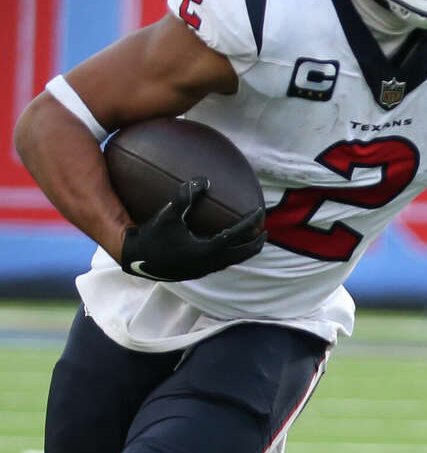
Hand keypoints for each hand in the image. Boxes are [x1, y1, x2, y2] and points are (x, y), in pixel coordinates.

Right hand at [120, 177, 266, 281]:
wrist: (136, 261)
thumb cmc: (152, 236)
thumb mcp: (168, 215)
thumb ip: (185, 197)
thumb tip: (204, 180)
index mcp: (206, 250)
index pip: (237, 235)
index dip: (251, 222)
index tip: (260, 211)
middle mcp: (209, 263)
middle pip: (243, 254)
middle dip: (256, 242)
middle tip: (264, 230)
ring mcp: (205, 270)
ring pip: (234, 260)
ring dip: (245, 250)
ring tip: (253, 238)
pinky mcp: (199, 272)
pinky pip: (224, 262)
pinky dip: (233, 253)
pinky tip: (230, 245)